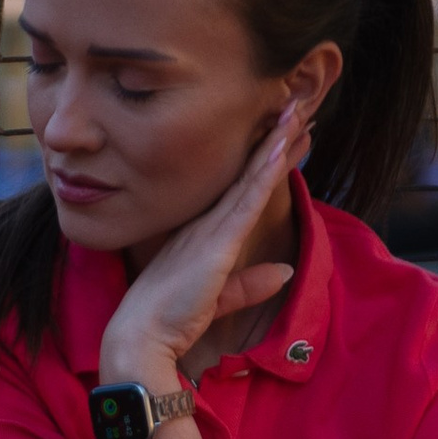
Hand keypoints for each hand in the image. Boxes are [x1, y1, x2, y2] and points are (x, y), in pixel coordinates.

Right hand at [98, 99, 312, 384]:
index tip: (284, 131)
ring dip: (276, 143)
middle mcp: (205, 222)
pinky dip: (265, 172)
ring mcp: (210, 228)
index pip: (240, 188)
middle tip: (295, 103)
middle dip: (274, 137)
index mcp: (201, 233)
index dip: (263, 158)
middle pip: (248, 172)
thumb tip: (283, 271)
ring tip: (296, 109)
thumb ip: (249, 285)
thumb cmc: (168, 321)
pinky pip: (248, 200)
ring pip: (252, 177)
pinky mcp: (217, 243)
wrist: (141, 335)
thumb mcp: (216, 299)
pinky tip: (281, 147)